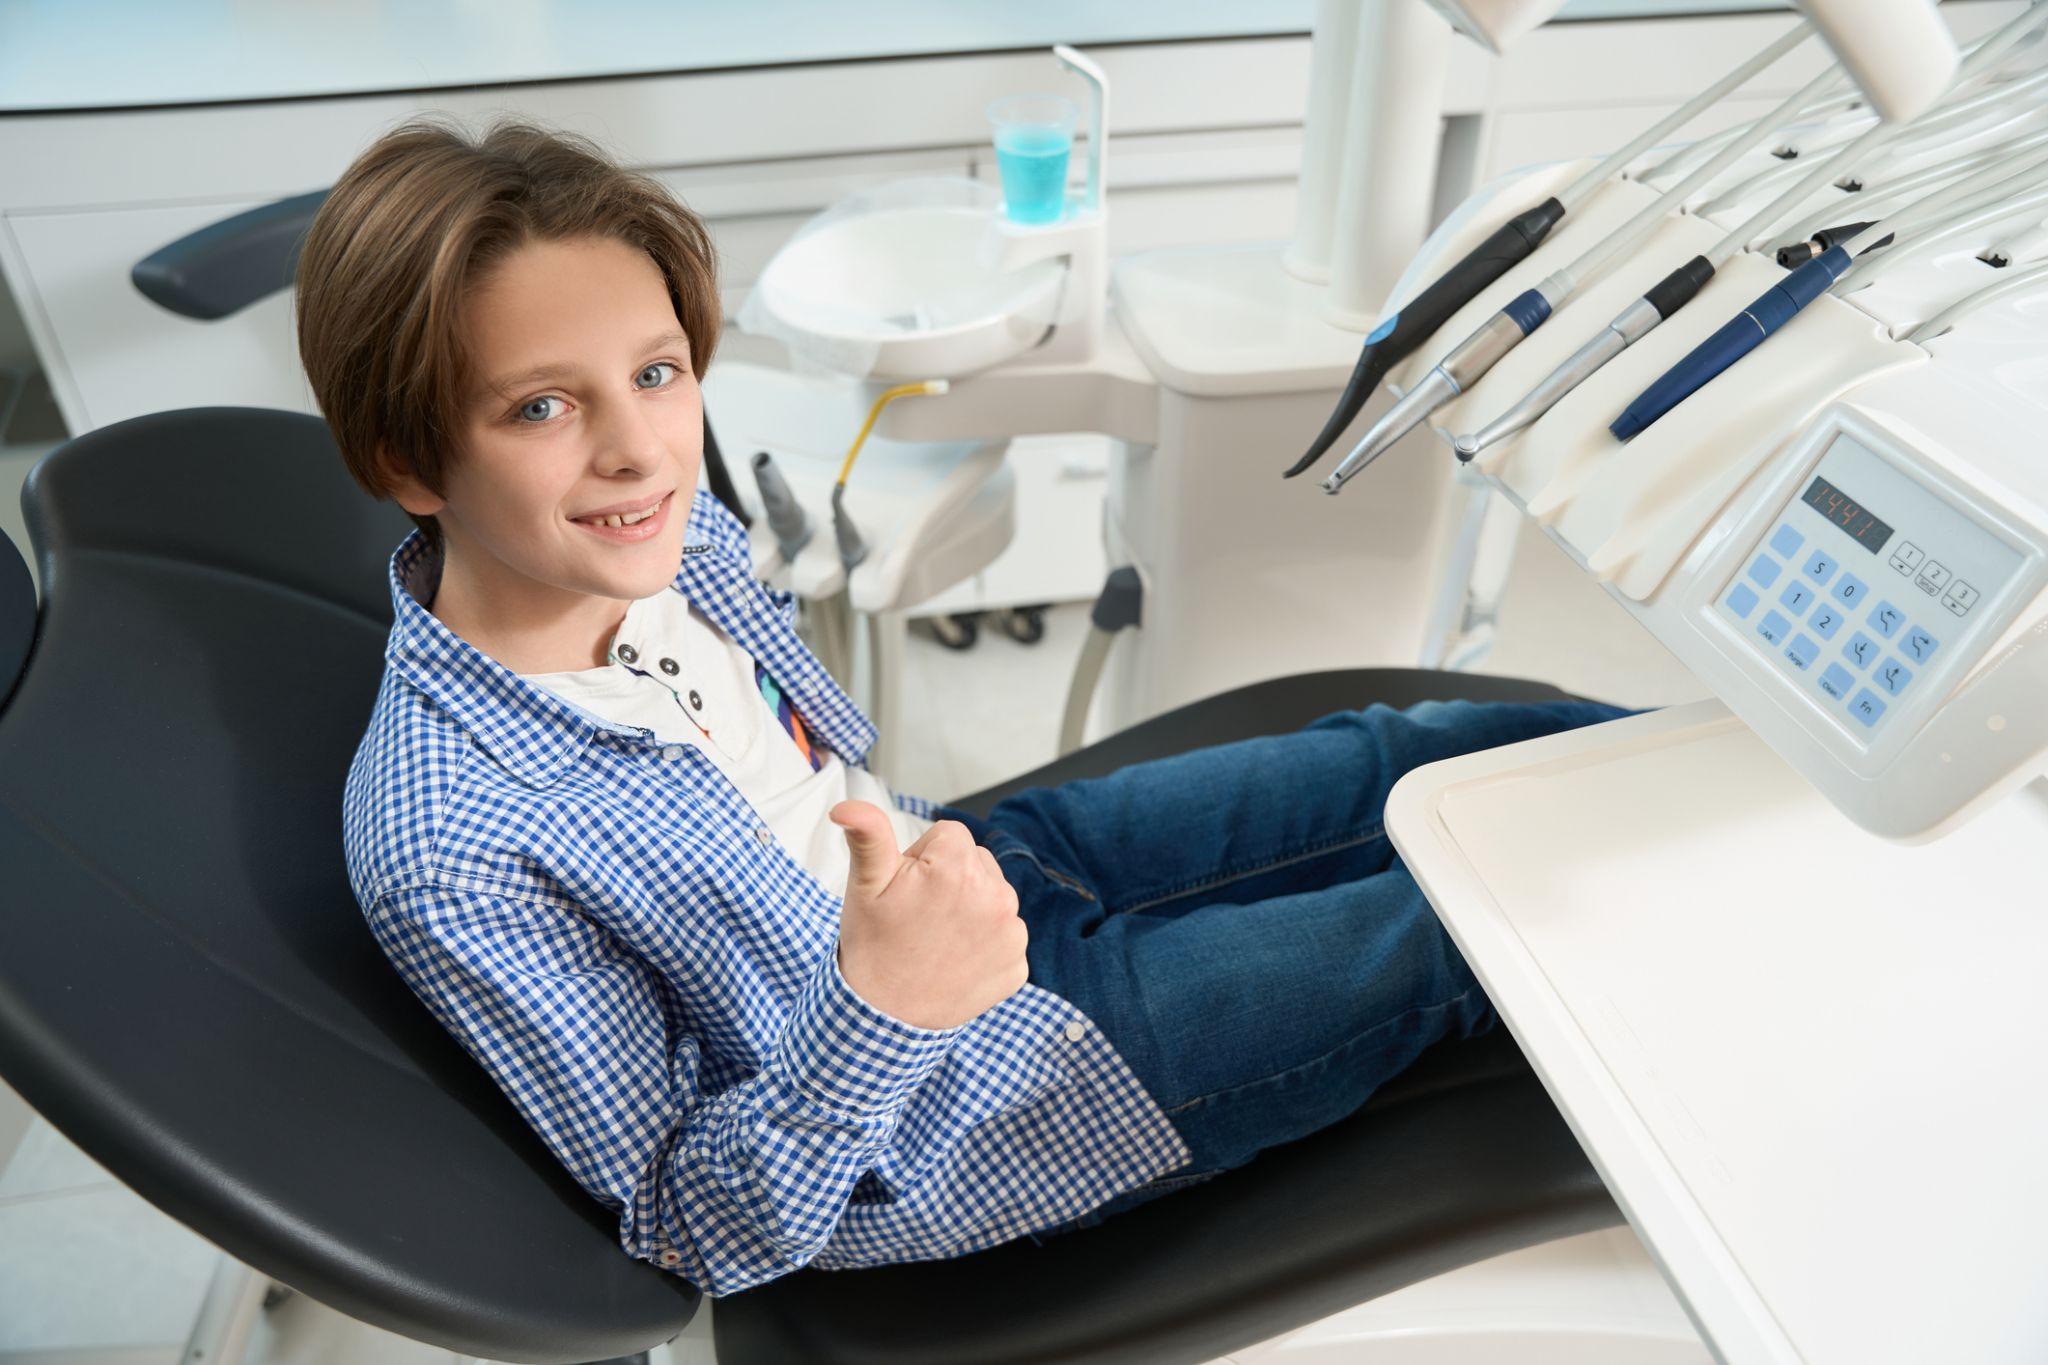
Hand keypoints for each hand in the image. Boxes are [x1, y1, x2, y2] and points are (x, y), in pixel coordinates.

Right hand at [830, 801, 1028, 1030]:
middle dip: (950, 879)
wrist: (881, 1019)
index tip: (906, 889)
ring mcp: (1012, 936)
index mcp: (960, 868)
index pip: (949, 835)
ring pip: (992, 898)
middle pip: (976, 863)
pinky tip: (954, 960)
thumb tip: (846, 806)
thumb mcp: (864, 885)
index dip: (921, 857)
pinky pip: (1004, 937)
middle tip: (918, 915)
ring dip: (971, 909)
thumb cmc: (873, 947)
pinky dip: (984, 945)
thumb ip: (868, 834)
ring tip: (936, 938)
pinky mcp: (1018, 967)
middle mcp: (997, 897)